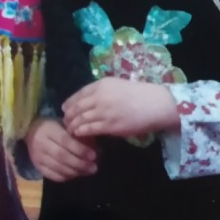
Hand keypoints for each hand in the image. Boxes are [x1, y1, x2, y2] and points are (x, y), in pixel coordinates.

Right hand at [25, 118, 97, 181]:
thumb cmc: (52, 126)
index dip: (80, 149)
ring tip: (87, 172)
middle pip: (62, 156)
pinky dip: (65, 177)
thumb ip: (76, 133)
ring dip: (75, 172)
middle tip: (94, 167)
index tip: (94, 155)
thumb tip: (94, 146)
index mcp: (49, 130)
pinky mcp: (37, 166)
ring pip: (58, 168)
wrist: (29, 131)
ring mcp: (37, 157)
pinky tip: (75, 174)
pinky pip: (52, 175)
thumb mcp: (63, 124)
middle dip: (80, 163)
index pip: (66, 141)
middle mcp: (41, 143)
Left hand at [62, 77, 179, 138]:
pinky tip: (78, 134)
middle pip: (77, 107)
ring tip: (70, 130)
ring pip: (81, 119)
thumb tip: (88, 100)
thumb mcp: (117, 85)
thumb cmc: (139, 94)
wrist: (155, 104)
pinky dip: (82, 132)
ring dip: (73, 125)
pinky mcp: (110, 126)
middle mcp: (100, 96)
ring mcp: (104, 111)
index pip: (79, 94)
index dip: (69, 102)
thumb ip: (102, 91)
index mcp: (102, 84)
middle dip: (69, 116)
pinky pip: (90, 129)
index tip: (65, 108)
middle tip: (65, 122)